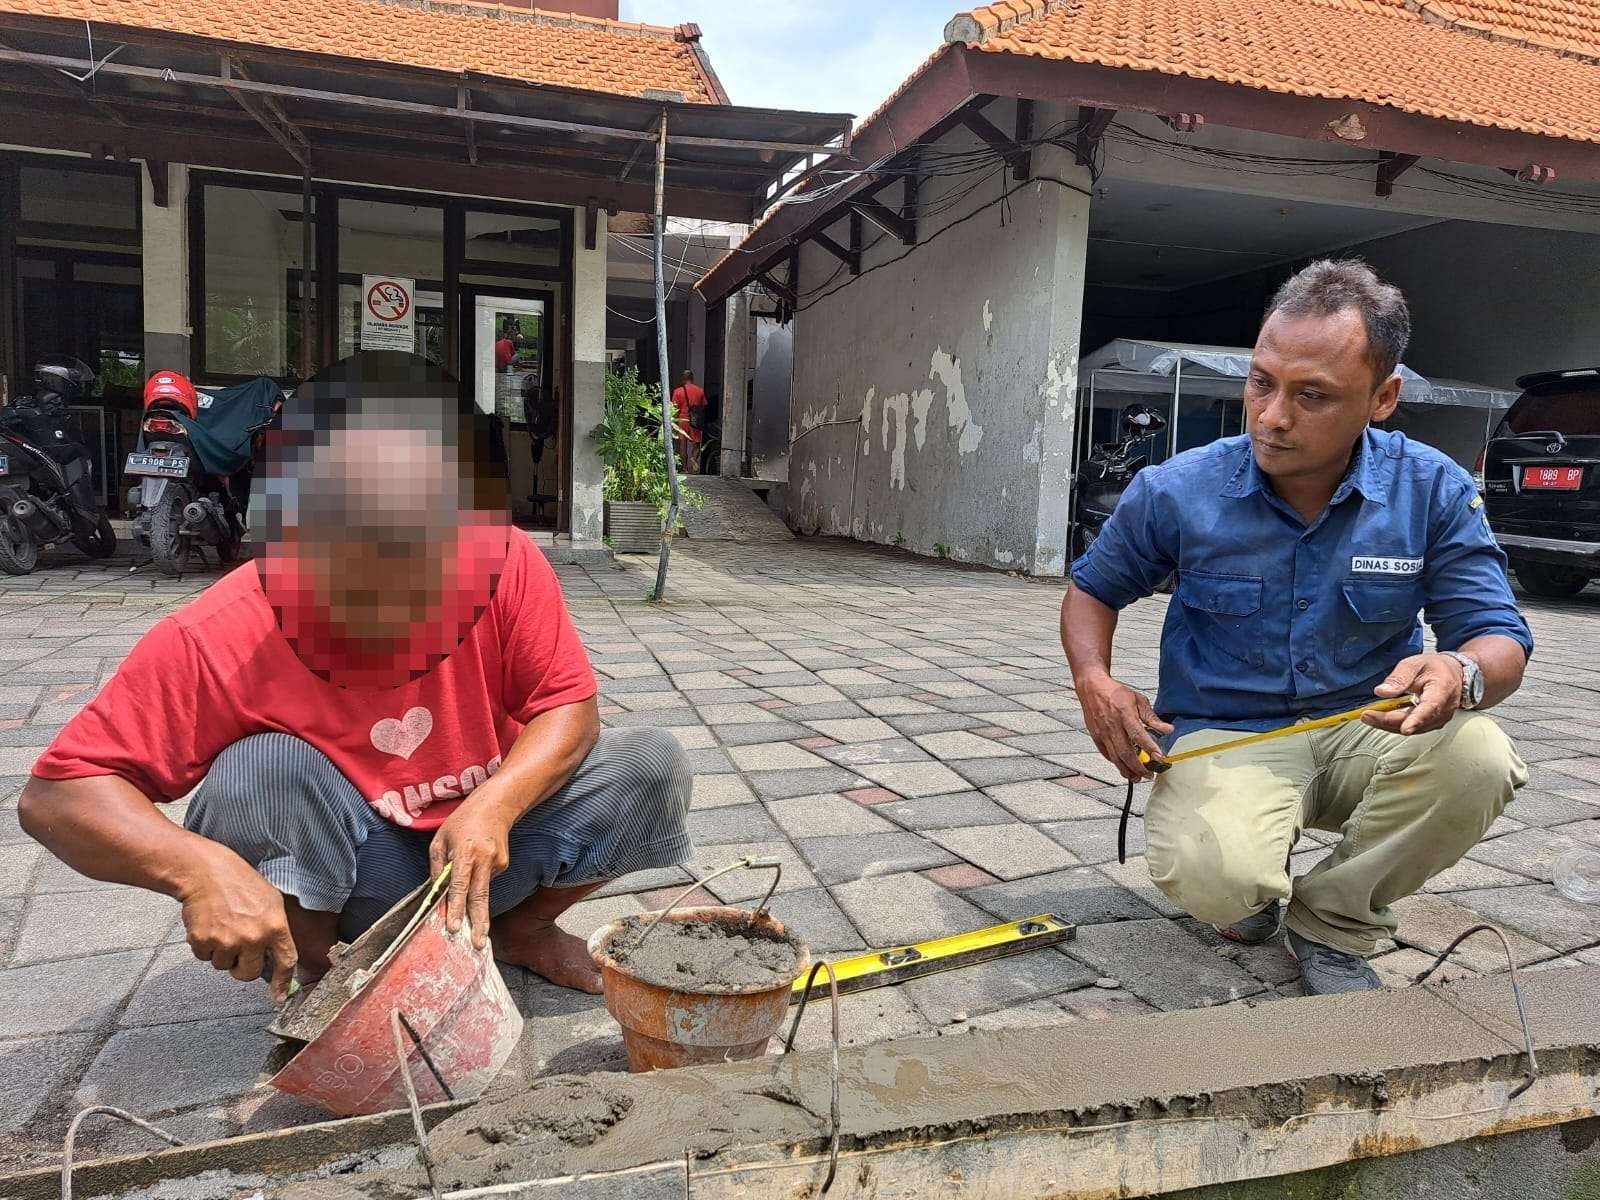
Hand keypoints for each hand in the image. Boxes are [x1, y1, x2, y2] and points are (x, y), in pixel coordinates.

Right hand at [177, 848, 297, 1002]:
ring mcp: (227, 941)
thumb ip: (276, 929)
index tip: (279, 997)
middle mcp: (253, 937)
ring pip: (224, 966)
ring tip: (223, 926)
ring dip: (223, 953)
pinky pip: (204, 958)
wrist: (206, 872)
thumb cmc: (240, 883)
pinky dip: (205, 946)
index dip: (283, 983)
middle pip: (249, 974)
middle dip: (244, 966)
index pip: (286, 962)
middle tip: (239, 947)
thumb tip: (277, 957)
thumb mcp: (271, 901)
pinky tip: (209, 925)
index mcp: (275, 926)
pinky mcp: (204, 942)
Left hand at [429, 798, 512, 948]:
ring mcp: (498, 863)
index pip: (459, 885)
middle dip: (479, 923)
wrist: (496, 806)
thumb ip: (437, 868)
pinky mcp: (504, 865)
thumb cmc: (462, 822)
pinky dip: (478, 881)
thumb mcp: (440, 840)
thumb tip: (435, 894)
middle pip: (481, 897)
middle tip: (479, 945)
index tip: (455, 927)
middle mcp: (484, 859)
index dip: (457, 908)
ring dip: (475, 905)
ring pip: (482, 891)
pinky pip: (486, 881)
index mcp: (465, 853)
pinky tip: (477, 866)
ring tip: (474, 913)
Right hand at [1076, 671, 1174, 780]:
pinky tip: (1124, 767)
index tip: (1160, 758)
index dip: (1150, 748)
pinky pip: (1107, 754)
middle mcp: (1112, 725)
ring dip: (1127, 770)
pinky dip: (1116, 763)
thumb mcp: (1138, 700)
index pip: (1138, 735)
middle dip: (1138, 767)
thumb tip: (1168, 730)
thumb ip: (1152, 717)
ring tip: (1137, 778)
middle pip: (1125, 752)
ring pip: (1115, 757)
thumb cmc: (1115, 693)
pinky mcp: (1096, 737)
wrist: (1092, 688)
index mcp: (1124, 714)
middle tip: (1149, 775)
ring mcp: (1102, 733)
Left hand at [1368, 653, 1461, 734]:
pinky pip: (1412, 727)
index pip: (1430, 708)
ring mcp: (1439, 719)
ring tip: (1368, 716)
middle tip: (1366, 715)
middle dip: (1388, 720)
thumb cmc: (1434, 668)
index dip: (1416, 720)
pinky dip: (1394, 724)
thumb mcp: (1414, 664)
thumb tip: (1382, 692)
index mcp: (1442, 690)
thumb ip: (1398, 677)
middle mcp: (1444, 709)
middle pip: (1415, 721)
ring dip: (1388, 724)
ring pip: (1412, 728)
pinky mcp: (1432, 723)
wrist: (1453, 674)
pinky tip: (1380, 717)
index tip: (1406, 729)